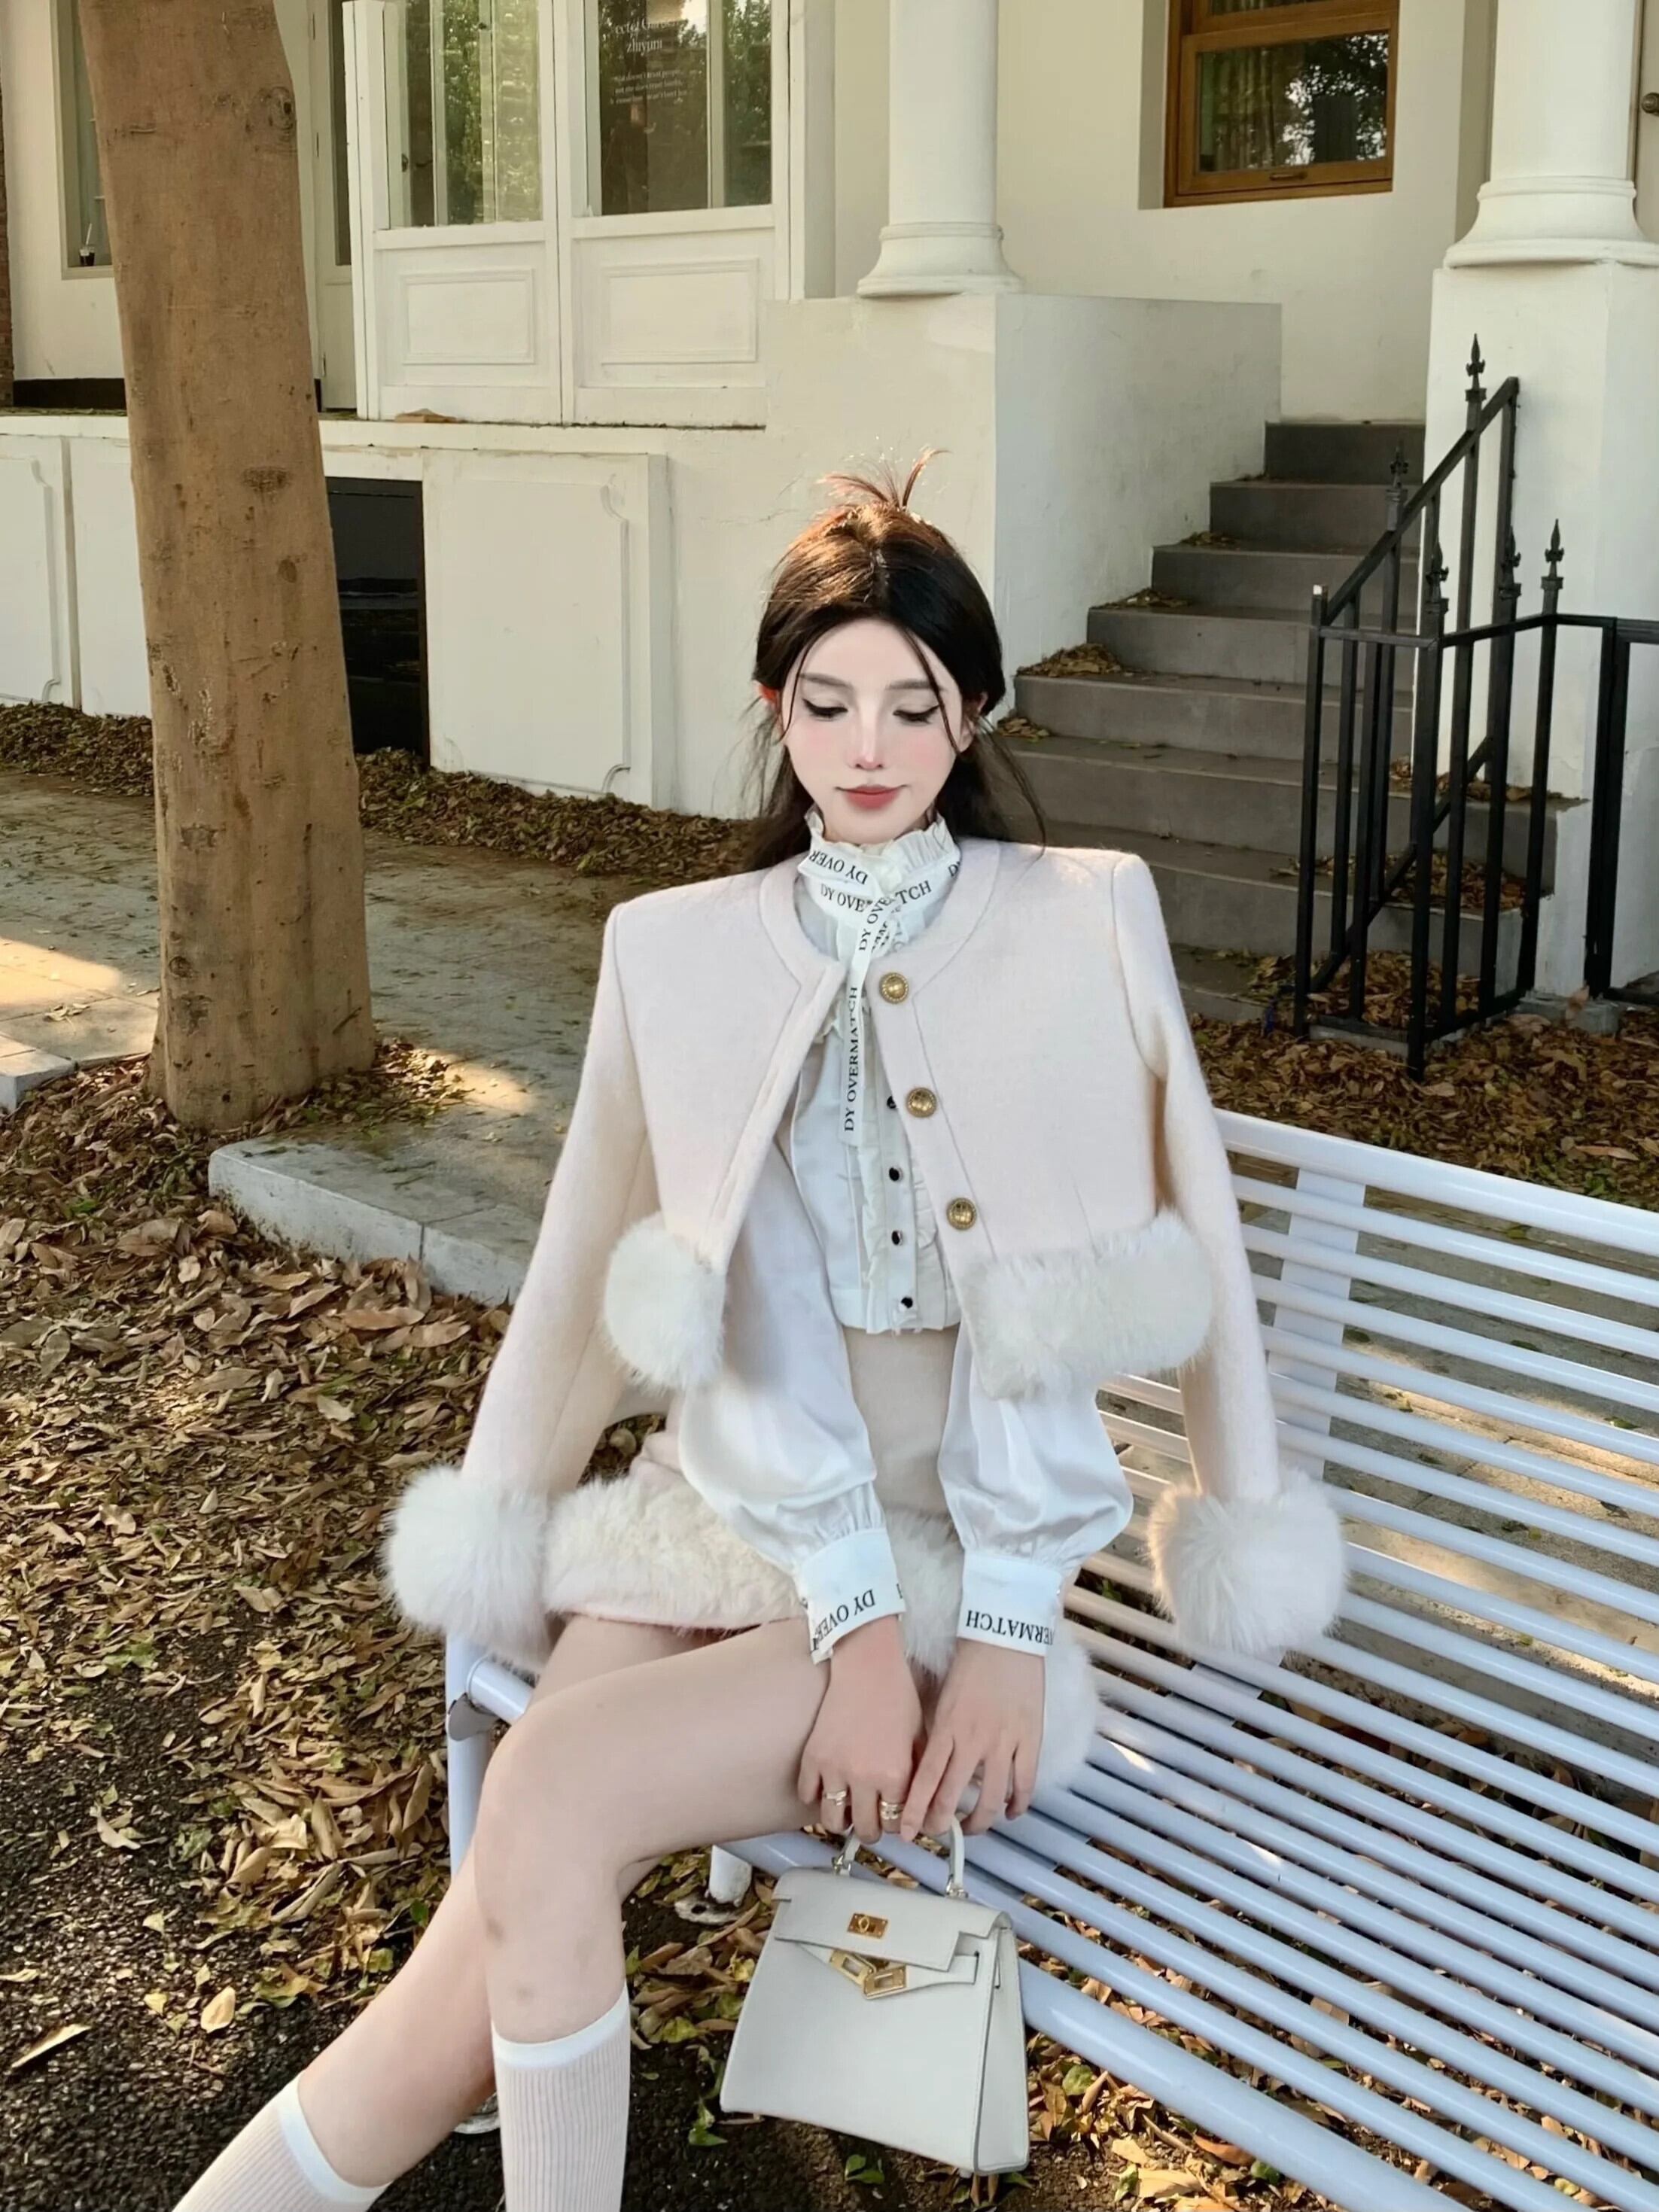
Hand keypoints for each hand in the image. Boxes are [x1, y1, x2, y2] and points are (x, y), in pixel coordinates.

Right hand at [797, 1614, 923, 1844]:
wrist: (868, 1667)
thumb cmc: (899, 1697)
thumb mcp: (920, 1740)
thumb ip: (919, 1777)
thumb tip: (921, 1806)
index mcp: (895, 1774)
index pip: (894, 1823)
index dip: (896, 1824)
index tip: (893, 1817)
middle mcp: (863, 1777)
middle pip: (865, 1829)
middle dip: (872, 1829)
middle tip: (872, 1819)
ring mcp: (834, 1768)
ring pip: (833, 1821)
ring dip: (842, 1821)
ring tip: (848, 1811)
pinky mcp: (812, 1757)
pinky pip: (807, 1795)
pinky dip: (816, 1797)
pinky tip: (827, 1788)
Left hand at [898, 1640, 1043, 1841]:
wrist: (1004, 1635)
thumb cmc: (969, 1662)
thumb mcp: (942, 1698)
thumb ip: (937, 1734)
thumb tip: (930, 1768)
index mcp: (946, 1729)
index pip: (925, 1781)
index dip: (915, 1812)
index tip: (907, 1832)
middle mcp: (972, 1741)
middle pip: (953, 1798)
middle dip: (941, 1823)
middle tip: (937, 1833)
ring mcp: (1004, 1742)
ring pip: (991, 1800)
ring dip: (980, 1822)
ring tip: (972, 1828)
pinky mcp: (1030, 1739)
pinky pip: (1025, 1784)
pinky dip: (1018, 1805)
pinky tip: (1011, 1813)